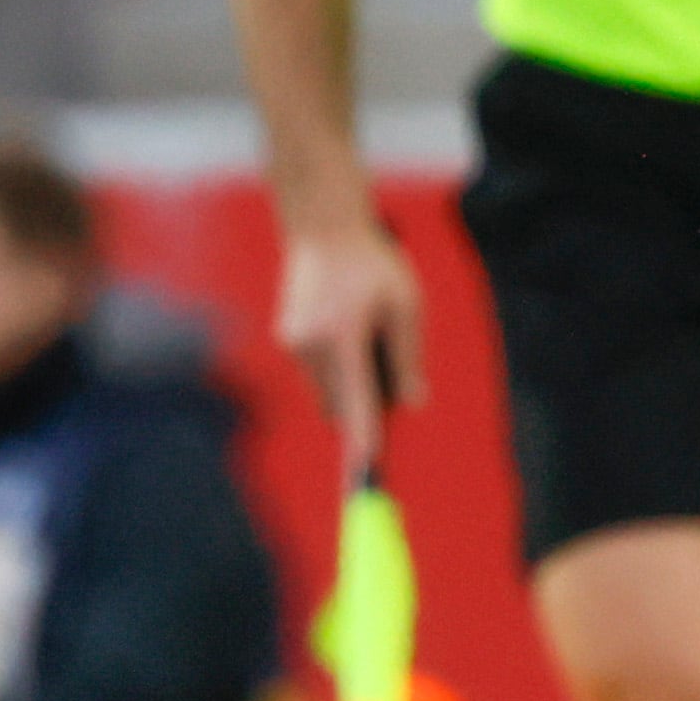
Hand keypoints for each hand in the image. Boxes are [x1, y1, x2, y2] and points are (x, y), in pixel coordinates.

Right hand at [274, 219, 427, 468]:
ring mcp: (292, 344)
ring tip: (369, 332)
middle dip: (366, 402)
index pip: (356, 403)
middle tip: (391, 366)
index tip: (367, 472)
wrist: (323, 228)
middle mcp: (309, 346)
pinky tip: (350, 328)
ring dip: (351, 383)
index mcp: (341, 338)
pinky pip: (318, 372)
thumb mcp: (405, 304)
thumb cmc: (373, 264)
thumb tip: (413, 402)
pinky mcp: (286, 339)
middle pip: (341, 404)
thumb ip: (408, 356)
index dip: (363, 440)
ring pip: (327, 391)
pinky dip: (337, 367)